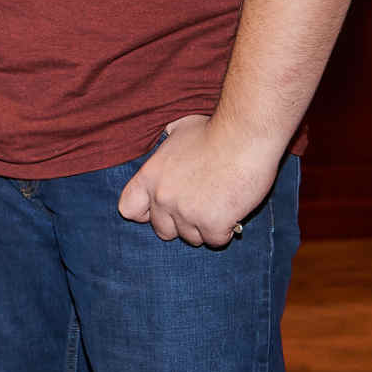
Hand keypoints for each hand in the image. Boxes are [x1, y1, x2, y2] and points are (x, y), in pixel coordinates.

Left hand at [116, 114, 279, 247]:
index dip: (146, 213)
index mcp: (150, 176)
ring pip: (191, 238)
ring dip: (205, 227)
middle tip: (200, 207)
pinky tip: (232, 211)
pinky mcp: (212, 224)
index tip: (163, 208)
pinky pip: (215, 240)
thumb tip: (168, 139)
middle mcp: (163, 197)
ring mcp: (186, 213)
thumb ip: (168, 145)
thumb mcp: (179, 131)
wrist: (243, 136)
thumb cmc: (215, 130)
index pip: (128, 209)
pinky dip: (225, 230)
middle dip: (180, 224)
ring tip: (220, 204)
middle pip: (162, 230)